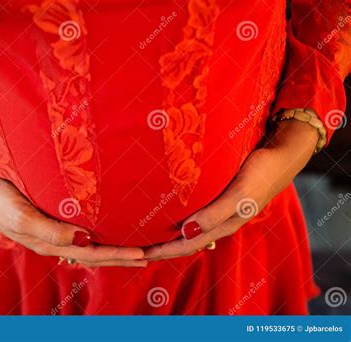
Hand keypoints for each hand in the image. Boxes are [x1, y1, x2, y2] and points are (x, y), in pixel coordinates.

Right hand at [0, 146, 145, 266]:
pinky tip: (109, 230)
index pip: (92, 254)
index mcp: (51, 244)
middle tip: (150, 256)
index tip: (143, 254)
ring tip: (137, 248)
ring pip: (91, 246)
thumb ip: (50, 231)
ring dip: (115, 248)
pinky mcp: (52, 219)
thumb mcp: (22, 216)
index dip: (117, 255)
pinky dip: (100, 235)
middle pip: (96, 254)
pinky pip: (83, 232)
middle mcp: (56, 242)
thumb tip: (84, 240)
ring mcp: (55, 232)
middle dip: (122, 257)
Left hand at [144, 119, 318, 260]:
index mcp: (223, 226)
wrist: (281, 157)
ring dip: (168, 237)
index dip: (162, 251)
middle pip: (185, 243)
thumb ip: (215, 214)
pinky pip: (194, 217)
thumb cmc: (260, 174)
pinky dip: (178, 222)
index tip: (138, 256)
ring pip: (188, 232)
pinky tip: (168, 217)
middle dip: (160, 248)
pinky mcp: (219, 200)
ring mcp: (219, 213)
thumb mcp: (239, 194)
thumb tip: (186, 233)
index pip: (186, 245)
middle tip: (134, 251)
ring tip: (146, 237)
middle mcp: (219, 223)